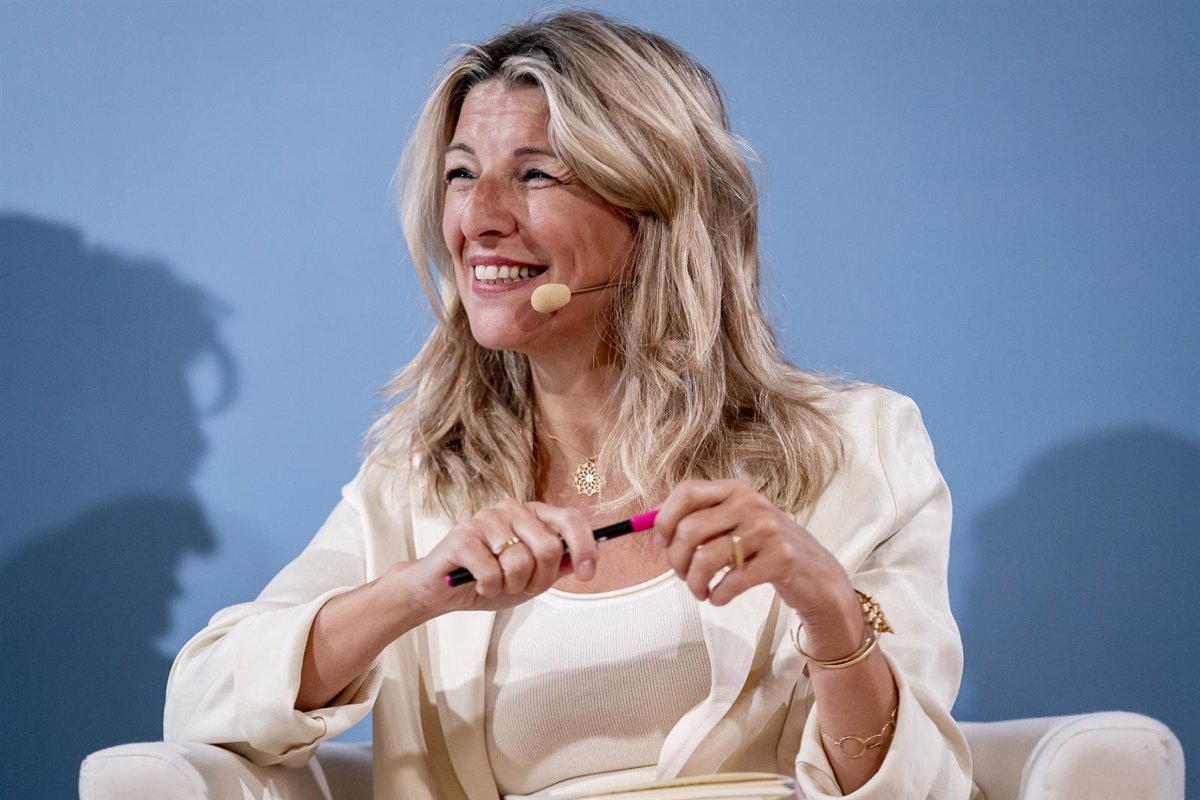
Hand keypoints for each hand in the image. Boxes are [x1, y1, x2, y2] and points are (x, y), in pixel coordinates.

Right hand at [405, 498, 599, 616]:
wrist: (439, 590)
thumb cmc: (486, 579)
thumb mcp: (531, 577)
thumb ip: (557, 566)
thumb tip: (588, 558)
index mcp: (532, 514)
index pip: (570, 519)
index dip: (585, 547)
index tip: (588, 574)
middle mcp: (511, 509)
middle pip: (548, 547)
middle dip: (538, 580)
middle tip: (520, 586)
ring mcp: (486, 519)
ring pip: (519, 563)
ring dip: (510, 586)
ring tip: (495, 583)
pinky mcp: (463, 536)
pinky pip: (492, 573)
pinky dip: (489, 588)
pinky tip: (477, 583)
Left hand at [653, 479, 852, 621]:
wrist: (816, 574)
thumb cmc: (766, 549)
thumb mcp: (738, 523)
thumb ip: (702, 521)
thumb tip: (655, 531)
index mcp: (736, 490)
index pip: (686, 493)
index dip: (664, 519)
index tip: (660, 543)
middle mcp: (750, 504)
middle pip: (690, 530)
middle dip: (676, 561)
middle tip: (682, 576)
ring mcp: (768, 530)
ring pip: (706, 559)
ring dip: (695, 583)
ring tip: (700, 591)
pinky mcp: (781, 559)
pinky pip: (731, 581)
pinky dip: (718, 595)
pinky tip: (719, 598)